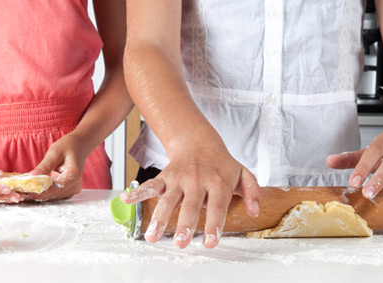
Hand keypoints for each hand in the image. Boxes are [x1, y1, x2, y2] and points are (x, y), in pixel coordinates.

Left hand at [27, 132, 87, 200]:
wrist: (80, 145)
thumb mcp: (55, 152)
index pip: (54, 190)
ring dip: (41, 193)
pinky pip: (56, 193)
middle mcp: (75, 185)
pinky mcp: (70, 189)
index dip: (39, 192)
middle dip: (38, 193)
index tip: (25, 192)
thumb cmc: (68, 145)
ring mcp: (73, 189)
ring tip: (27, 189)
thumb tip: (32, 177)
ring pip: (54, 196)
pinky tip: (37, 187)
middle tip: (22, 191)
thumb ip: (44, 165)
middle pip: (53, 195)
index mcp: (73, 176)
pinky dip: (46, 191)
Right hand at [120, 144, 261, 248]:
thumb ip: (252, 191)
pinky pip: (151, 184)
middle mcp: (198, 180)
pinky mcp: (165, 177)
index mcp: (218, 182)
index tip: (210, 241)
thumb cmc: (221, 163)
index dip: (214, 223)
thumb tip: (256, 211)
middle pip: (191, 205)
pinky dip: (138, 192)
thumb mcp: (243, 173)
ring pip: (168, 200)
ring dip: (160, 218)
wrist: (199, 140)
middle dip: (185, 224)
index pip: (217, 205)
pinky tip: (126, 200)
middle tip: (181, 242)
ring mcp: (179, 178)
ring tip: (153, 236)